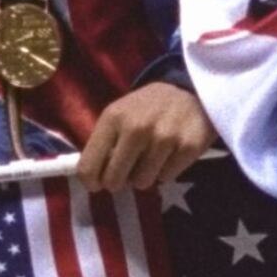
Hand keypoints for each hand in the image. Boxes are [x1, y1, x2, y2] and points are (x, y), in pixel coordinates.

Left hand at [76, 82, 212, 191]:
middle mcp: (137, 127)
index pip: (88, 166)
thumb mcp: (118, 115)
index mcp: (113, 118)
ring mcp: (164, 138)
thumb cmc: (145, 108)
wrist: (188, 92)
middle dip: (119, 181)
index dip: (91, 182)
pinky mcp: (188, 147)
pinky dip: (166, 170)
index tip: (97, 184)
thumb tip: (92, 179)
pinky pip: (166, 178)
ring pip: (142, 182)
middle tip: (127, 171)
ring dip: (145, 175)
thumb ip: (103, 143)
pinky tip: (169, 153)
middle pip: (114, 180)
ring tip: (151, 157)